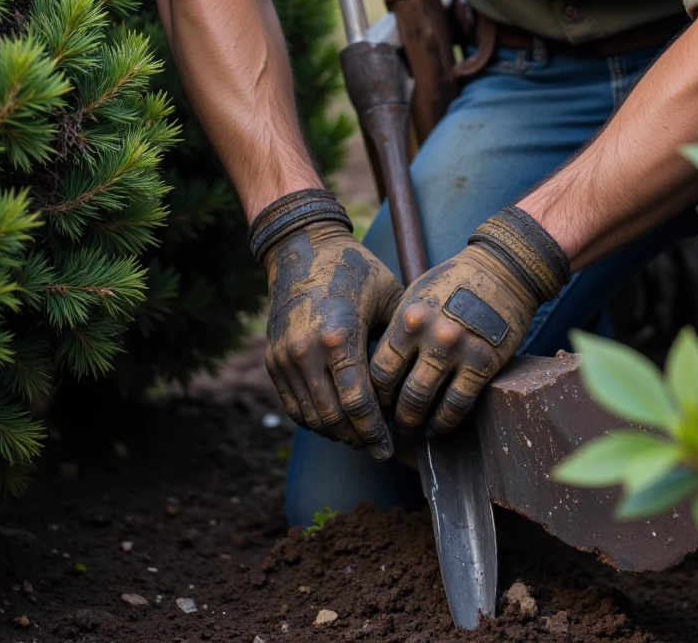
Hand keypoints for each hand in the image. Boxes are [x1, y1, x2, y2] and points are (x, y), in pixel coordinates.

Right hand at [265, 221, 402, 458]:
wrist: (301, 248)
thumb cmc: (354, 268)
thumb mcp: (388, 294)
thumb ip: (401, 336)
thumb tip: (424, 375)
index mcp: (340, 337)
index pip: (358, 403)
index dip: (375, 433)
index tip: (389, 448)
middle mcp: (307, 352)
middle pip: (334, 419)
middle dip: (358, 440)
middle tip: (378, 448)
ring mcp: (286, 358)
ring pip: (311, 418)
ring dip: (336, 433)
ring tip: (360, 437)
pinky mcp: (273, 360)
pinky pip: (293, 406)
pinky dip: (315, 420)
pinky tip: (336, 421)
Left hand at [370, 206, 569, 436]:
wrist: (503, 269)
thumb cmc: (453, 283)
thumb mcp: (416, 297)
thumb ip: (398, 330)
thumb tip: (377, 372)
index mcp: (408, 318)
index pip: (379, 371)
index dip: (376, 394)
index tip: (379, 403)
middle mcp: (430, 335)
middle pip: (401, 393)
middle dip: (396, 416)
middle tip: (396, 424)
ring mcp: (458, 350)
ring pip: (427, 404)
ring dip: (418, 423)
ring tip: (417, 429)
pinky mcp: (484, 363)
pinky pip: (458, 405)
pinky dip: (445, 422)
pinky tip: (440, 425)